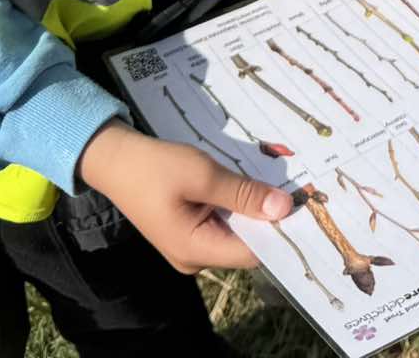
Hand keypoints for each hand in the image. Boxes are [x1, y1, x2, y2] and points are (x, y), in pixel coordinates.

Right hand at [77, 121, 291, 273]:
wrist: (114, 160)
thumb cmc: (155, 167)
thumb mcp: (203, 175)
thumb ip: (243, 194)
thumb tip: (285, 208)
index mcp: (195, 251)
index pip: (253, 253)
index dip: (279, 231)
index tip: (304, 204)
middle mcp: (194, 258)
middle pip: (246, 245)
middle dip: (268, 217)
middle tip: (295, 185)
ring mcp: (190, 247)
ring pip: (236, 233)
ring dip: (252, 208)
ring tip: (274, 180)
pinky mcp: (188, 232)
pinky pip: (222, 224)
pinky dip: (236, 205)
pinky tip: (247, 183)